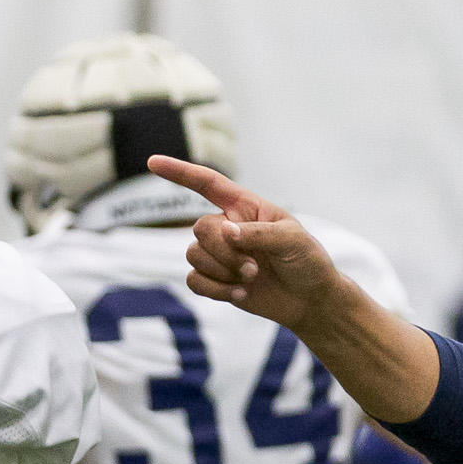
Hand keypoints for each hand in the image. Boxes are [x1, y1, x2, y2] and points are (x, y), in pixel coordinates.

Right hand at [149, 156, 356, 330]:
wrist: (310, 300)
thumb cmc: (306, 261)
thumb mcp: (292, 240)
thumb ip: (258, 233)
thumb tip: (225, 232)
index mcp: (245, 207)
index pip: (207, 184)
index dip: (180, 172)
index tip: (152, 162)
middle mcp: (227, 227)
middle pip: (200, 229)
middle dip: (223, 252)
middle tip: (254, 268)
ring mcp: (220, 255)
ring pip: (193, 256)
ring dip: (221, 272)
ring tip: (251, 280)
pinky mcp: (217, 281)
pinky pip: (194, 280)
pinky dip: (215, 290)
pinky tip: (240, 295)